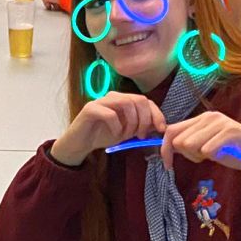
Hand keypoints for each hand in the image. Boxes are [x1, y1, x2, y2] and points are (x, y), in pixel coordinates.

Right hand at [51, 91, 165, 167]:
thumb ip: (141, 127)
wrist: (79, 143)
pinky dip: (117, 127)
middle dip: (145, 119)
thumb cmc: (102, 136)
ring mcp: (101, 101)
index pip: (145, 101)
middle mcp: (113, 96)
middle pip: (138, 100)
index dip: (156, 114)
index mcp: (123, 100)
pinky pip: (110, 114)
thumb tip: (159, 128)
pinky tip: (115, 135)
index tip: (161, 129)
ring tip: (127, 136)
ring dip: (131, 123)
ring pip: (126, 103)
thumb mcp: (126, 132)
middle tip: (141, 135)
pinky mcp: (90, 109)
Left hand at [160, 111, 240, 179]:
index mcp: (202, 119)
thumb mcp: (208, 146)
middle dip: (188, 155)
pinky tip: (225, 155)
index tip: (167, 165)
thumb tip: (167, 147)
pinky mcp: (231, 132)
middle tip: (206, 156)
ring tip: (217, 154)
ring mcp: (220, 123)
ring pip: (190, 145)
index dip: (164, 149)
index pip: (171, 131)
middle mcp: (209, 117)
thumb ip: (190, 144)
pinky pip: (207, 149)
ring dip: (200, 157)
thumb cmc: (236, 152)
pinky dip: (213, 157)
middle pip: (179, 140)